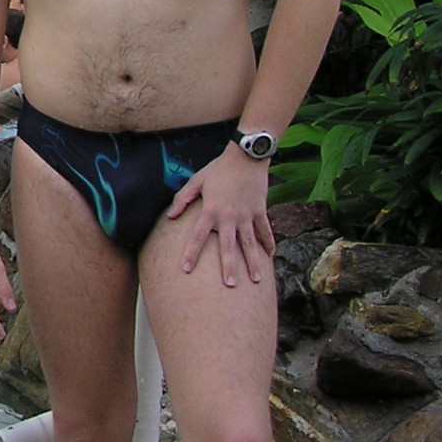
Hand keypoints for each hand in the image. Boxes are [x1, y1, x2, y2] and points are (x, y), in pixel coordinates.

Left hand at [167, 146, 274, 286]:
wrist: (246, 157)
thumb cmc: (218, 169)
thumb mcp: (196, 181)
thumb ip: (182, 199)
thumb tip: (171, 216)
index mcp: (211, 210)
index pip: (199, 236)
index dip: (191, 252)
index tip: (185, 269)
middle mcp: (229, 216)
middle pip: (229, 246)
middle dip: (229, 266)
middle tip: (230, 285)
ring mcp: (247, 215)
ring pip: (250, 243)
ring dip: (253, 262)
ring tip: (256, 280)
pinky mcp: (260, 211)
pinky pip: (265, 231)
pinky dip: (269, 243)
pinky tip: (270, 257)